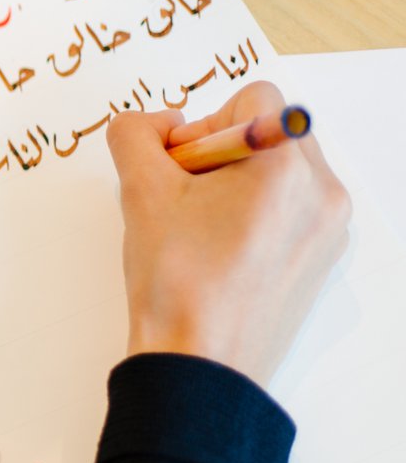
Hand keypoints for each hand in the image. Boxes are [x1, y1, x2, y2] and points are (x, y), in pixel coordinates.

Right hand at [106, 80, 351, 382]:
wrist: (199, 364)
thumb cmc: (177, 284)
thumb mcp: (139, 192)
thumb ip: (135, 135)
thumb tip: (153, 126)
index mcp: (287, 167)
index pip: (252, 98)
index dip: (202, 125)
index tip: (177, 169)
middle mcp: (323, 192)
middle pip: (270, 132)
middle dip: (221, 153)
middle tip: (184, 198)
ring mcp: (328, 228)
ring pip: (280, 171)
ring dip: (236, 183)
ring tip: (201, 227)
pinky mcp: (320, 257)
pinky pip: (290, 209)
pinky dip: (254, 214)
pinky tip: (220, 249)